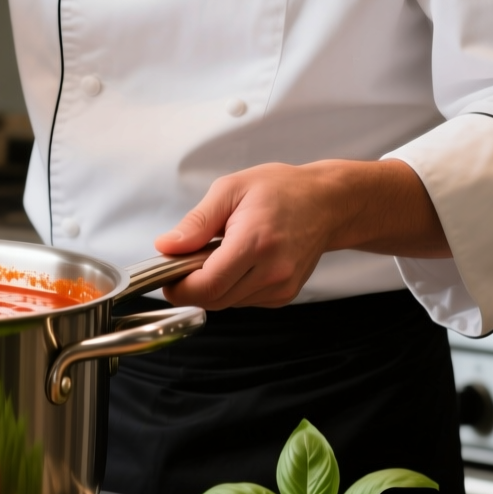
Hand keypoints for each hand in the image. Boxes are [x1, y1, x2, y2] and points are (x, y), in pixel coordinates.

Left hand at [154, 160, 448, 309]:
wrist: (327, 203)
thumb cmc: (281, 190)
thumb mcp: (230, 190)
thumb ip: (196, 222)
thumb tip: (166, 246)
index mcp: (255, 243)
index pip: (206, 286)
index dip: (178, 287)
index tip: (166, 275)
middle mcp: (272, 271)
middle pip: (213, 300)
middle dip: (190, 286)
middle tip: (185, 261)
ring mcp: (281, 287)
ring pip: (227, 303)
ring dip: (211, 286)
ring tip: (218, 254)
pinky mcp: (284, 295)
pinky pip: (243, 301)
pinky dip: (231, 288)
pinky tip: (238, 263)